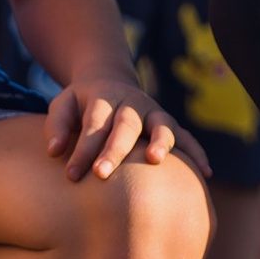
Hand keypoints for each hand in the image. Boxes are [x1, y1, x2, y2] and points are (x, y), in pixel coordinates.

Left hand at [45, 76, 207, 181]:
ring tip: (156, 161)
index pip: (93, 124)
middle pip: (125, 126)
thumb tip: (54, 151)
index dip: (82, 150)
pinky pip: (186, 137)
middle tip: (101, 174)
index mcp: (103, 98)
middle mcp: (132, 103)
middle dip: (114, 150)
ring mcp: (154, 112)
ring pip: (161, 125)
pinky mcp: (168, 123)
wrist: (109, 83)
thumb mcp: (63, 104)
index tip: (71, 175)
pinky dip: (197, 152)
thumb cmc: (81, 104)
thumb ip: (57, 125)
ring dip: (161, 142)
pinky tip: (205, 174)